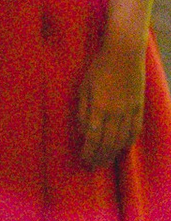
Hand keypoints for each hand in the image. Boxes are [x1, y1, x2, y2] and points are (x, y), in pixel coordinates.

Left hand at [78, 36, 147, 167]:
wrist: (124, 54)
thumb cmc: (98, 68)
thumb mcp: (83, 87)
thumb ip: (82, 110)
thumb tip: (82, 132)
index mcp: (99, 108)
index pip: (92, 138)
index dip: (88, 151)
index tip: (83, 160)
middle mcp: (115, 113)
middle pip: (107, 143)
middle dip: (99, 157)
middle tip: (92, 166)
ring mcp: (130, 111)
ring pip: (122, 140)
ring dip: (112, 154)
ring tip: (105, 162)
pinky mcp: (139, 108)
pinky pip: (134, 131)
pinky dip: (127, 143)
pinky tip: (122, 149)